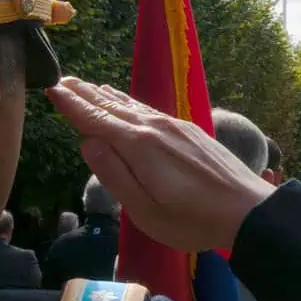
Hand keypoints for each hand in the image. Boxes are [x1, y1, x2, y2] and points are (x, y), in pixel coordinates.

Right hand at [46, 77, 274, 251]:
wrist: (249, 210)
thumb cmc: (194, 220)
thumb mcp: (145, 211)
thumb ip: (114, 175)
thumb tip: (88, 142)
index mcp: (139, 147)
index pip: (96, 120)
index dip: (72, 105)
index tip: (51, 89)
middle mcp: (156, 128)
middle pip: (113, 106)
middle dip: (86, 94)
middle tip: (62, 80)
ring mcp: (175, 127)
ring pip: (133, 105)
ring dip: (107, 95)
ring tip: (88, 85)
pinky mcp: (190, 131)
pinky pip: (150, 109)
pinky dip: (131, 103)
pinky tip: (128, 103)